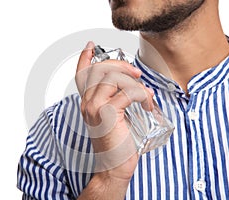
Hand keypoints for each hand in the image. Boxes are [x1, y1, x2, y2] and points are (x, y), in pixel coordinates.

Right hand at [76, 41, 153, 179]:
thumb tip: (132, 84)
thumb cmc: (116, 143)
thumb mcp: (112, 117)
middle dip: (121, 66)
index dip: (84, 58)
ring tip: (145, 94)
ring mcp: (95, 108)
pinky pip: (127, 93)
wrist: (114, 166)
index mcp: (87, 102)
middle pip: (99, 70)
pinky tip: (147, 103)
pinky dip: (142, 94)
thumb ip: (114, 100)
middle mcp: (87, 103)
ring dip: (135, 83)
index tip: (90, 45)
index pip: (81, 75)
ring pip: (114, 78)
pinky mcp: (108, 115)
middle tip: (136, 73)